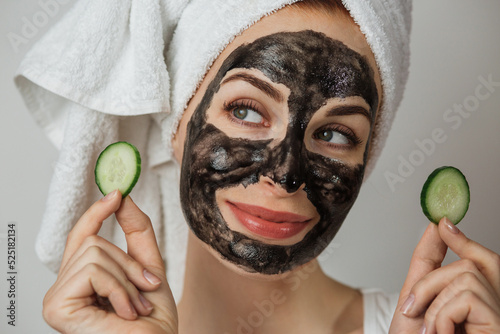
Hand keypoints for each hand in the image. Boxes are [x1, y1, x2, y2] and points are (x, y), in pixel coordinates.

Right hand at [42, 190, 177, 333]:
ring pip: (94, 253)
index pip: (81, 237)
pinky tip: (124, 314)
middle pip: (93, 241)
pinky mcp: (56, 307)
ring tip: (134, 307)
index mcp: (83, 280)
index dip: (96, 212)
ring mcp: (57, 298)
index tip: (116, 193)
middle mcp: (64, 287)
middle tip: (145, 290)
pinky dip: (118, 290)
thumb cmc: (152, 321)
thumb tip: (124, 199)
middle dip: (129, 263)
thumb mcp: (149, 267)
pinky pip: (93, 271)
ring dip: (126, 280)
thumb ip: (137, 233)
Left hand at [389, 217, 499, 332]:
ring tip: (430, 332)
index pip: (485, 263)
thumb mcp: (417, 299)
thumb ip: (428, 264)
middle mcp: (494, 309)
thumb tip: (437, 227)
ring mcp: (497, 317)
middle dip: (431, 281)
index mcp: (476, 303)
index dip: (466, 241)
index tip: (443, 223)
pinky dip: (442, 315)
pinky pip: (467, 297)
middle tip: (412, 309)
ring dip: (433, 303)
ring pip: (465, 277)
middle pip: (470, 265)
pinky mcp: (497, 325)